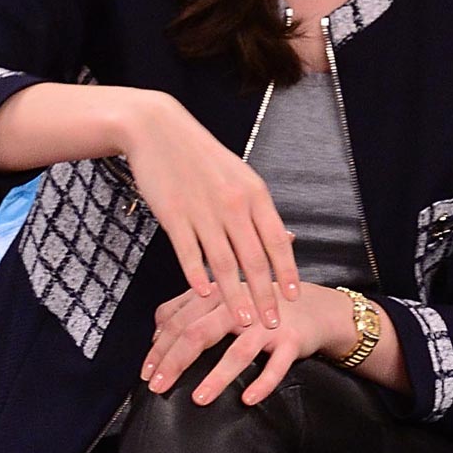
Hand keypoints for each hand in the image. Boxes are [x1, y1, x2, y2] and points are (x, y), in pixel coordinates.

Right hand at [120, 91, 299, 325]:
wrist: (158, 130)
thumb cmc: (202, 157)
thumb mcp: (241, 177)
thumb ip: (261, 212)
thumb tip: (288, 241)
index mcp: (254, 194)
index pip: (277, 240)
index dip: (287, 271)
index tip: (294, 297)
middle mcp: (233, 204)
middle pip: (253, 259)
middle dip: (265, 295)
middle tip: (272, 323)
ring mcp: (203, 211)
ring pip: (223, 262)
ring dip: (234, 295)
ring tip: (243, 320)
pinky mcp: (173, 214)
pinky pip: (189, 251)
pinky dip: (196, 274)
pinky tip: (204, 295)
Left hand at [142, 280, 357, 405]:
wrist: (315, 306)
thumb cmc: (262, 307)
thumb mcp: (225, 301)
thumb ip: (190, 310)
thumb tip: (157, 333)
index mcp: (219, 295)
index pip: (179, 320)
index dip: (160, 348)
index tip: (146, 373)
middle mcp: (241, 306)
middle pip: (199, 333)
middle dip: (175, 362)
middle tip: (158, 386)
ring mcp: (267, 324)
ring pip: (237, 351)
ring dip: (216, 377)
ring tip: (199, 399)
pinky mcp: (292, 340)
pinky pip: (276, 366)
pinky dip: (263, 383)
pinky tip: (249, 400)